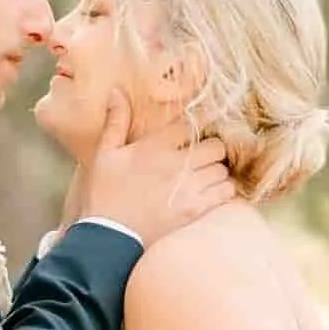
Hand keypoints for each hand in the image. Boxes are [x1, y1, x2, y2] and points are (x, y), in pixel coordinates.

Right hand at [87, 90, 234, 246]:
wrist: (108, 237)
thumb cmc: (104, 194)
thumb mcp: (105, 154)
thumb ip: (116, 122)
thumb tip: (117, 92)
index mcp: (156, 146)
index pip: (193, 123)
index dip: (203, 121)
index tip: (204, 123)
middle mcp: (177, 164)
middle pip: (216, 146)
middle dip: (213, 148)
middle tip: (204, 154)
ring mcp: (189, 188)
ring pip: (223, 169)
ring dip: (217, 170)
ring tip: (206, 175)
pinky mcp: (195, 210)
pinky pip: (225, 193)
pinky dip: (223, 190)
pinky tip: (210, 192)